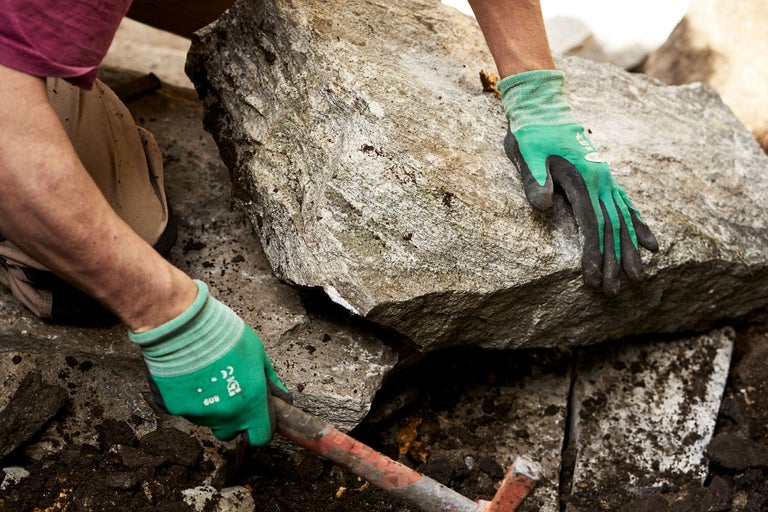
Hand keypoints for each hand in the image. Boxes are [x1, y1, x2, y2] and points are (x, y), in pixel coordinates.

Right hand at [129, 280, 290, 444]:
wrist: (185, 328)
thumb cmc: (225, 336)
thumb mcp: (258, 353)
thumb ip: (270, 380)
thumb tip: (281, 397)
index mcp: (251, 403)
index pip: (261, 437)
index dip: (260, 428)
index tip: (258, 418)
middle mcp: (227, 415)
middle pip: (232, 432)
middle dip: (233, 419)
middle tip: (230, 393)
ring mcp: (200, 415)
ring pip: (209, 421)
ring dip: (212, 408)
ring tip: (208, 377)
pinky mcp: (177, 409)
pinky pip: (188, 411)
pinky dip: (191, 400)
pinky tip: (191, 378)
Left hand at [498, 70, 657, 294]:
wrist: (542, 106)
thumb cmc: (530, 132)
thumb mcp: (525, 154)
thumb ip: (534, 180)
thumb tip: (543, 207)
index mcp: (581, 179)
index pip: (592, 225)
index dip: (594, 254)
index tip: (594, 280)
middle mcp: (600, 180)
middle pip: (612, 228)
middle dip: (614, 262)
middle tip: (616, 291)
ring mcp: (606, 178)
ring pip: (623, 220)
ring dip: (630, 251)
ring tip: (639, 279)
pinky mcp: (605, 178)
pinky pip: (627, 206)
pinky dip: (640, 226)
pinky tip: (652, 245)